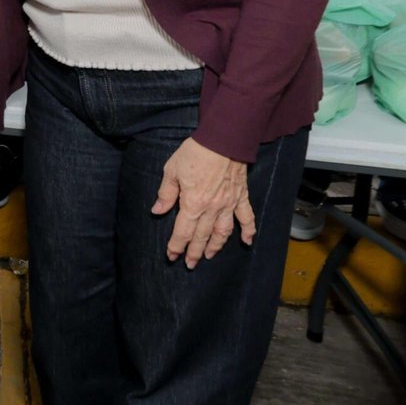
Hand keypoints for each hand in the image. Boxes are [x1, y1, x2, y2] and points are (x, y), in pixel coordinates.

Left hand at [150, 137, 255, 268]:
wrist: (223, 140)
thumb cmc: (195, 153)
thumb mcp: (172, 170)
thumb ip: (166, 193)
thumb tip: (157, 211)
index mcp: (193, 203)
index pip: (183, 231)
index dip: (177, 245)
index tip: (171, 255)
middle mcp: (212, 208)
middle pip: (202, 236)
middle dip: (194, 252)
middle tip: (189, 264)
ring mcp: (229, 204)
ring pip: (223, 232)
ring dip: (216, 246)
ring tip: (208, 256)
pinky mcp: (241, 196)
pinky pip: (246, 217)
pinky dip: (248, 231)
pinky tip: (247, 242)